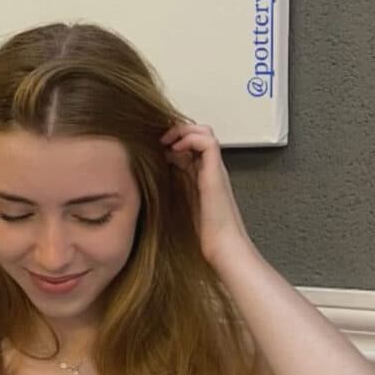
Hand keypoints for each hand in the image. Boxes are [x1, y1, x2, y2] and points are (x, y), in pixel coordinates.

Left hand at [160, 123, 252, 268]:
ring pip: (204, 131)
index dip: (172, 139)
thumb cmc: (204, 232)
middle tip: (158, 138)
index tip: (154, 145)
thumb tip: (152, 175)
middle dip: (177, 130)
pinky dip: (190, 138)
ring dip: (183, 130)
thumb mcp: (180, 204)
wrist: (222, 244)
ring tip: (165, 140)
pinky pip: (208, 142)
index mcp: (200, 175)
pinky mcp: (216, 172)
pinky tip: (175, 149)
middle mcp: (209, 168)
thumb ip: (171, 188)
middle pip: (197, 133)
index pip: (189, 144)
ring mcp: (214, 168)